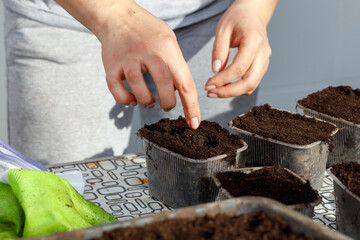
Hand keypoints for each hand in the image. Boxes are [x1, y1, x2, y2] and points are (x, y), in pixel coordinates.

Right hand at [96, 1, 200, 128]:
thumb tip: (183, 92)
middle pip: (164, 85)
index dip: (191, 106)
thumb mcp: (169, 40)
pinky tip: (132, 99)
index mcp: (168, 48)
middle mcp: (148, 52)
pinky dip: (125, 100)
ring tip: (151, 102)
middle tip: (167, 105)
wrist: (117, 16)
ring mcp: (128, 58)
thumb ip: (176, 65)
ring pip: (139, 89)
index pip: (185, 82)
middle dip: (169, 103)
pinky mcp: (112, 65)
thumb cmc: (148, 31)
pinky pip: (117, 89)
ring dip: (147, 101)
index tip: (194, 123)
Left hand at [205, 0, 275, 97]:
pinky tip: (224, 86)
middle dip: (228, 92)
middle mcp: (264, 52)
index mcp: (254, 41)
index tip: (208, 85)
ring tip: (214, 91)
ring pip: (252, 85)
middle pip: (249, 82)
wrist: (252, 14)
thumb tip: (216, 71)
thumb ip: (219, 51)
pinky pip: (252, 82)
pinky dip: (238, 88)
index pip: (239, 68)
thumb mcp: (222, 30)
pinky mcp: (263, 66)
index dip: (222, 80)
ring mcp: (266, 60)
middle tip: (210, 93)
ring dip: (232, 92)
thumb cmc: (237, 19)